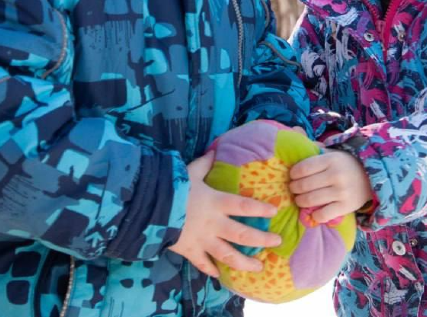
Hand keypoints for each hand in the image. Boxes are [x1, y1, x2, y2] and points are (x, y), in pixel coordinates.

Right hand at [169, 151, 281, 277]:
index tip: (274, 212)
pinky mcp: (189, 251)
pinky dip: (211, 270)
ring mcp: (202, 240)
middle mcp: (214, 224)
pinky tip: (220, 276)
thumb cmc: (172, 188)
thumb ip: (204, 164)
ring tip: (259, 267)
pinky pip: (202, 263)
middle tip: (276, 242)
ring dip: (245, 262)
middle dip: (261, 240)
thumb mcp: (190, 172)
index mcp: (216, 203)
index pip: (244, 206)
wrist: (150, 208)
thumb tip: (215, 151)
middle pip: (243, 235)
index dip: (260, 209)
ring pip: (228, 255)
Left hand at [289, 150, 372, 223]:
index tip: (292, 176)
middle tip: (293, 189)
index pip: (303, 168)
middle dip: (294, 189)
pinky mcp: (346, 207)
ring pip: (310, 200)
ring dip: (300, 201)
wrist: (372, 177)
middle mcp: (336, 175)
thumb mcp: (332, 152)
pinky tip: (313, 212)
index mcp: (331, 160)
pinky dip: (314, 215)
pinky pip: (323, 215)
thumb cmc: (345, 164)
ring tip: (300, 199)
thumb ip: (313, 145)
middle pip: (304, 185)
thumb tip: (294, 130)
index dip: (293, 174)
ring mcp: (341, 192)